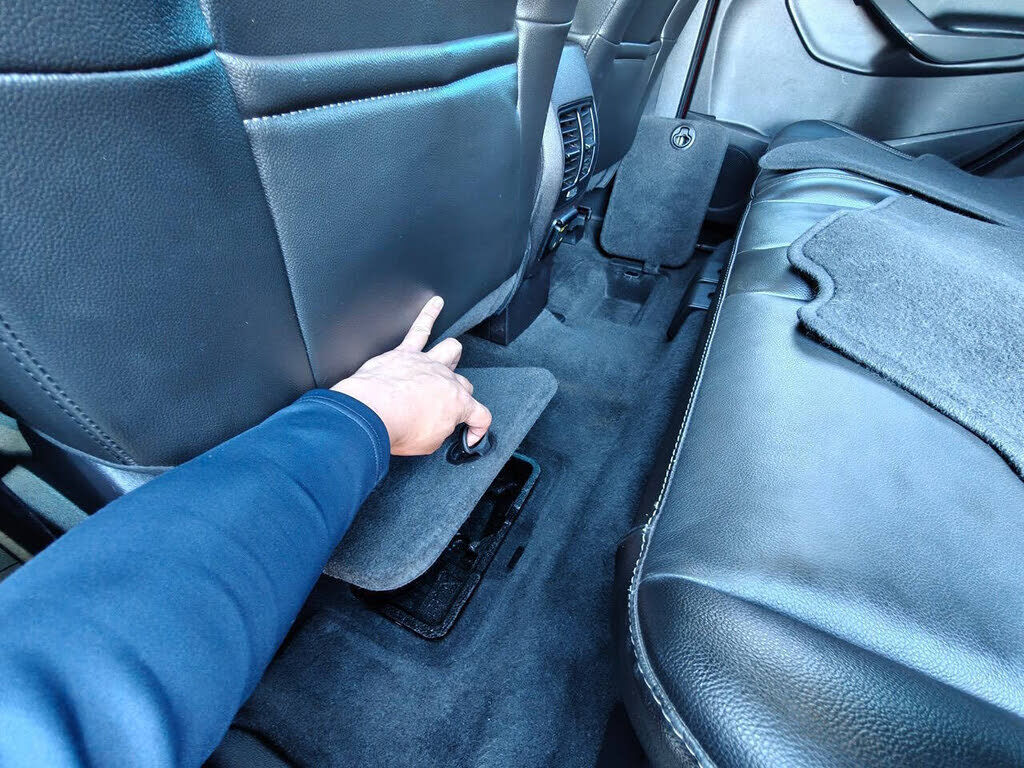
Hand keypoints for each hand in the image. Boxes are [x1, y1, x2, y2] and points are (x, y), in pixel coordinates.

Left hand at [331, 296, 491, 455]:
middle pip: (464, 382)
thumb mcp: (428, 444)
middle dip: (460, 395)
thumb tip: (437, 427)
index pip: (480, 415)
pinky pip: (419, 328)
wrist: (371, 413)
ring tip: (452, 357)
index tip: (470, 437)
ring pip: (450, 350)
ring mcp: (426, 363)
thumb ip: (439, 432)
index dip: (478, 429)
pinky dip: (429, 314)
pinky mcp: (404, 353)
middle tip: (447, 408)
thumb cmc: (397, 428)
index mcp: (458, 403)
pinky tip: (436, 303)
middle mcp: (446, 379)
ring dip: (453, 355)